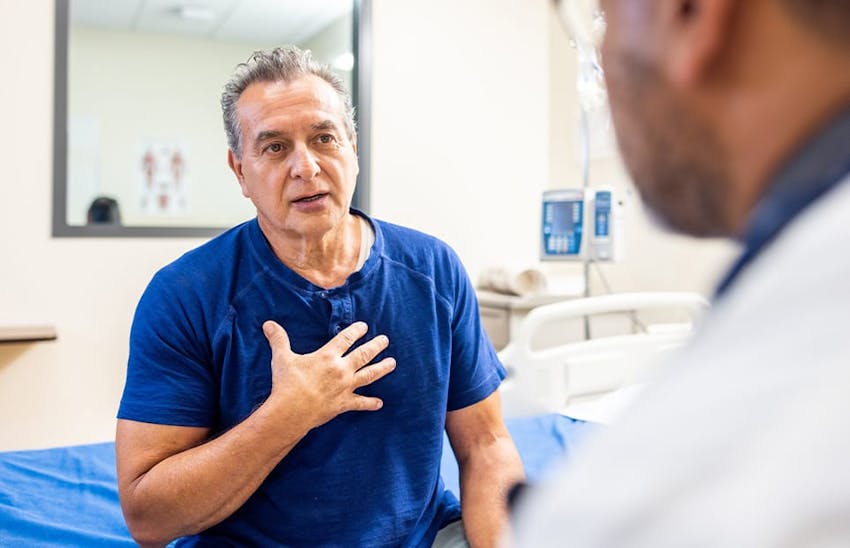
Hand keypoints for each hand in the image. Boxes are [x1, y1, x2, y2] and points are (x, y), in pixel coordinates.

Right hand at [262, 320, 395, 428]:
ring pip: (369, 375)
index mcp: (328, 356)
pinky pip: (361, 403)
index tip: (364, 326)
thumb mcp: (282, 358)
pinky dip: (371, 403)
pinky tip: (380, 403)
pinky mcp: (344, 404)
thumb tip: (268, 324)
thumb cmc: (287, 383)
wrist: (291, 410)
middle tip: (385, 339)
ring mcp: (345, 387)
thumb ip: (278, 339)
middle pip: (364, 354)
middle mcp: (341, 369)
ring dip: (382, 368)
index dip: (356, 330)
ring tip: (392, 363)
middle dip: (376, 345)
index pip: (346, 338)